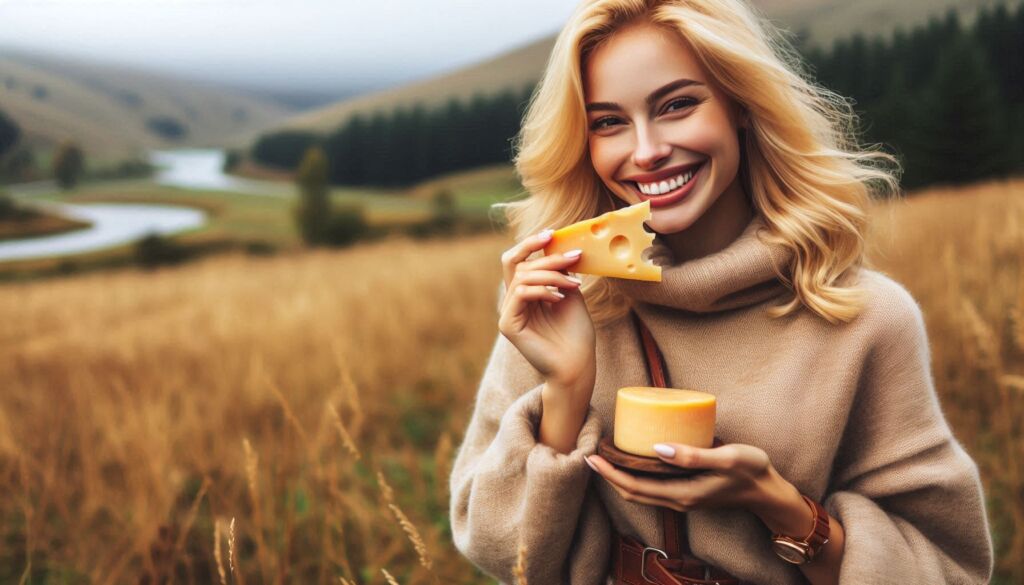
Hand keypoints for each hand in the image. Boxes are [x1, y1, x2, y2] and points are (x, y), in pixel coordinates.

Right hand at [498, 229, 595, 391]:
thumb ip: (559, 272)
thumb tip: (556, 244)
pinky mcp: (508, 325)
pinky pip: (520, 294)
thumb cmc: (576, 334)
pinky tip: (560, 298)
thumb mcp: (570, 293)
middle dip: (546, 256)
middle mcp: (513, 302)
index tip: (552, 232)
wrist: (578, 365)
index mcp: (525, 294)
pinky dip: (542, 290)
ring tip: (575, 284)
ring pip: (522, 277)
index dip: (530, 244)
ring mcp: (508, 314)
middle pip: (517, 264)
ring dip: (552, 275)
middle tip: (573, 256)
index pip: (518, 260)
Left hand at [586, 442, 776, 513]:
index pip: (635, 487)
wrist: (770, 493)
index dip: (610, 474)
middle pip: (632, 492)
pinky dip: (636, 476)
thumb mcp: (726, 459)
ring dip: (620, 477)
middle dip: (608, 476)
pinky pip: (653, 487)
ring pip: (641, 492)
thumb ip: (693, 456)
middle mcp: (678, 500)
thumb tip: (657, 449)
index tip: (592, 456)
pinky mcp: (687, 492)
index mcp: (683, 493)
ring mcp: (682, 498)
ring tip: (607, 455)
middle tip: (590, 453)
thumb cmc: (751, 472)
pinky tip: (635, 459)